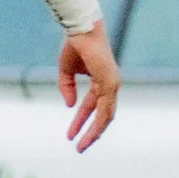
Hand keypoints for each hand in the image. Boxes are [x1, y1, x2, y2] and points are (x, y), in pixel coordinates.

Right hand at [58, 23, 119, 151]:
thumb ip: (67, 88)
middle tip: (80, 148)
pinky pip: (104, 108)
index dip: (81, 122)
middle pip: (103, 116)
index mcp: (101, 82)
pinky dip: (97, 122)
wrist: (80, 30)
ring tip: (82, 146)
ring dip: (94, 133)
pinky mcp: (110, 83)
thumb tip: (70, 106)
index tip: (70, 136)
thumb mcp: (66, 71)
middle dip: (91, 133)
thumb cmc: (75, 45)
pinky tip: (88, 132)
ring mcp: (112, 84)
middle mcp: (109, 85)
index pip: (92, 107)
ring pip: (106, 116)